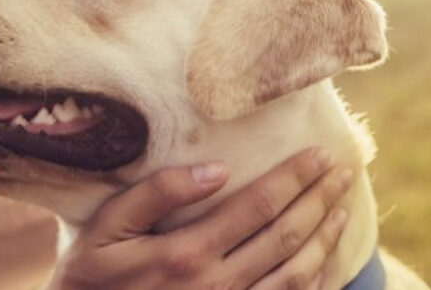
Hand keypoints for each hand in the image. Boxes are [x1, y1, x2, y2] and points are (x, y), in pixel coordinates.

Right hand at [45, 148, 355, 289]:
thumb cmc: (89, 278)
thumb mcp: (103, 229)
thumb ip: (155, 194)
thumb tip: (215, 170)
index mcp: (185, 253)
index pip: (259, 205)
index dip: (294, 177)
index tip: (319, 154)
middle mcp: (216, 286)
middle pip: (286, 236)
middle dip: (319, 198)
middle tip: (342, 170)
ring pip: (297, 273)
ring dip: (325, 237)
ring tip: (340, 207)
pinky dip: (315, 279)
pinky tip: (324, 258)